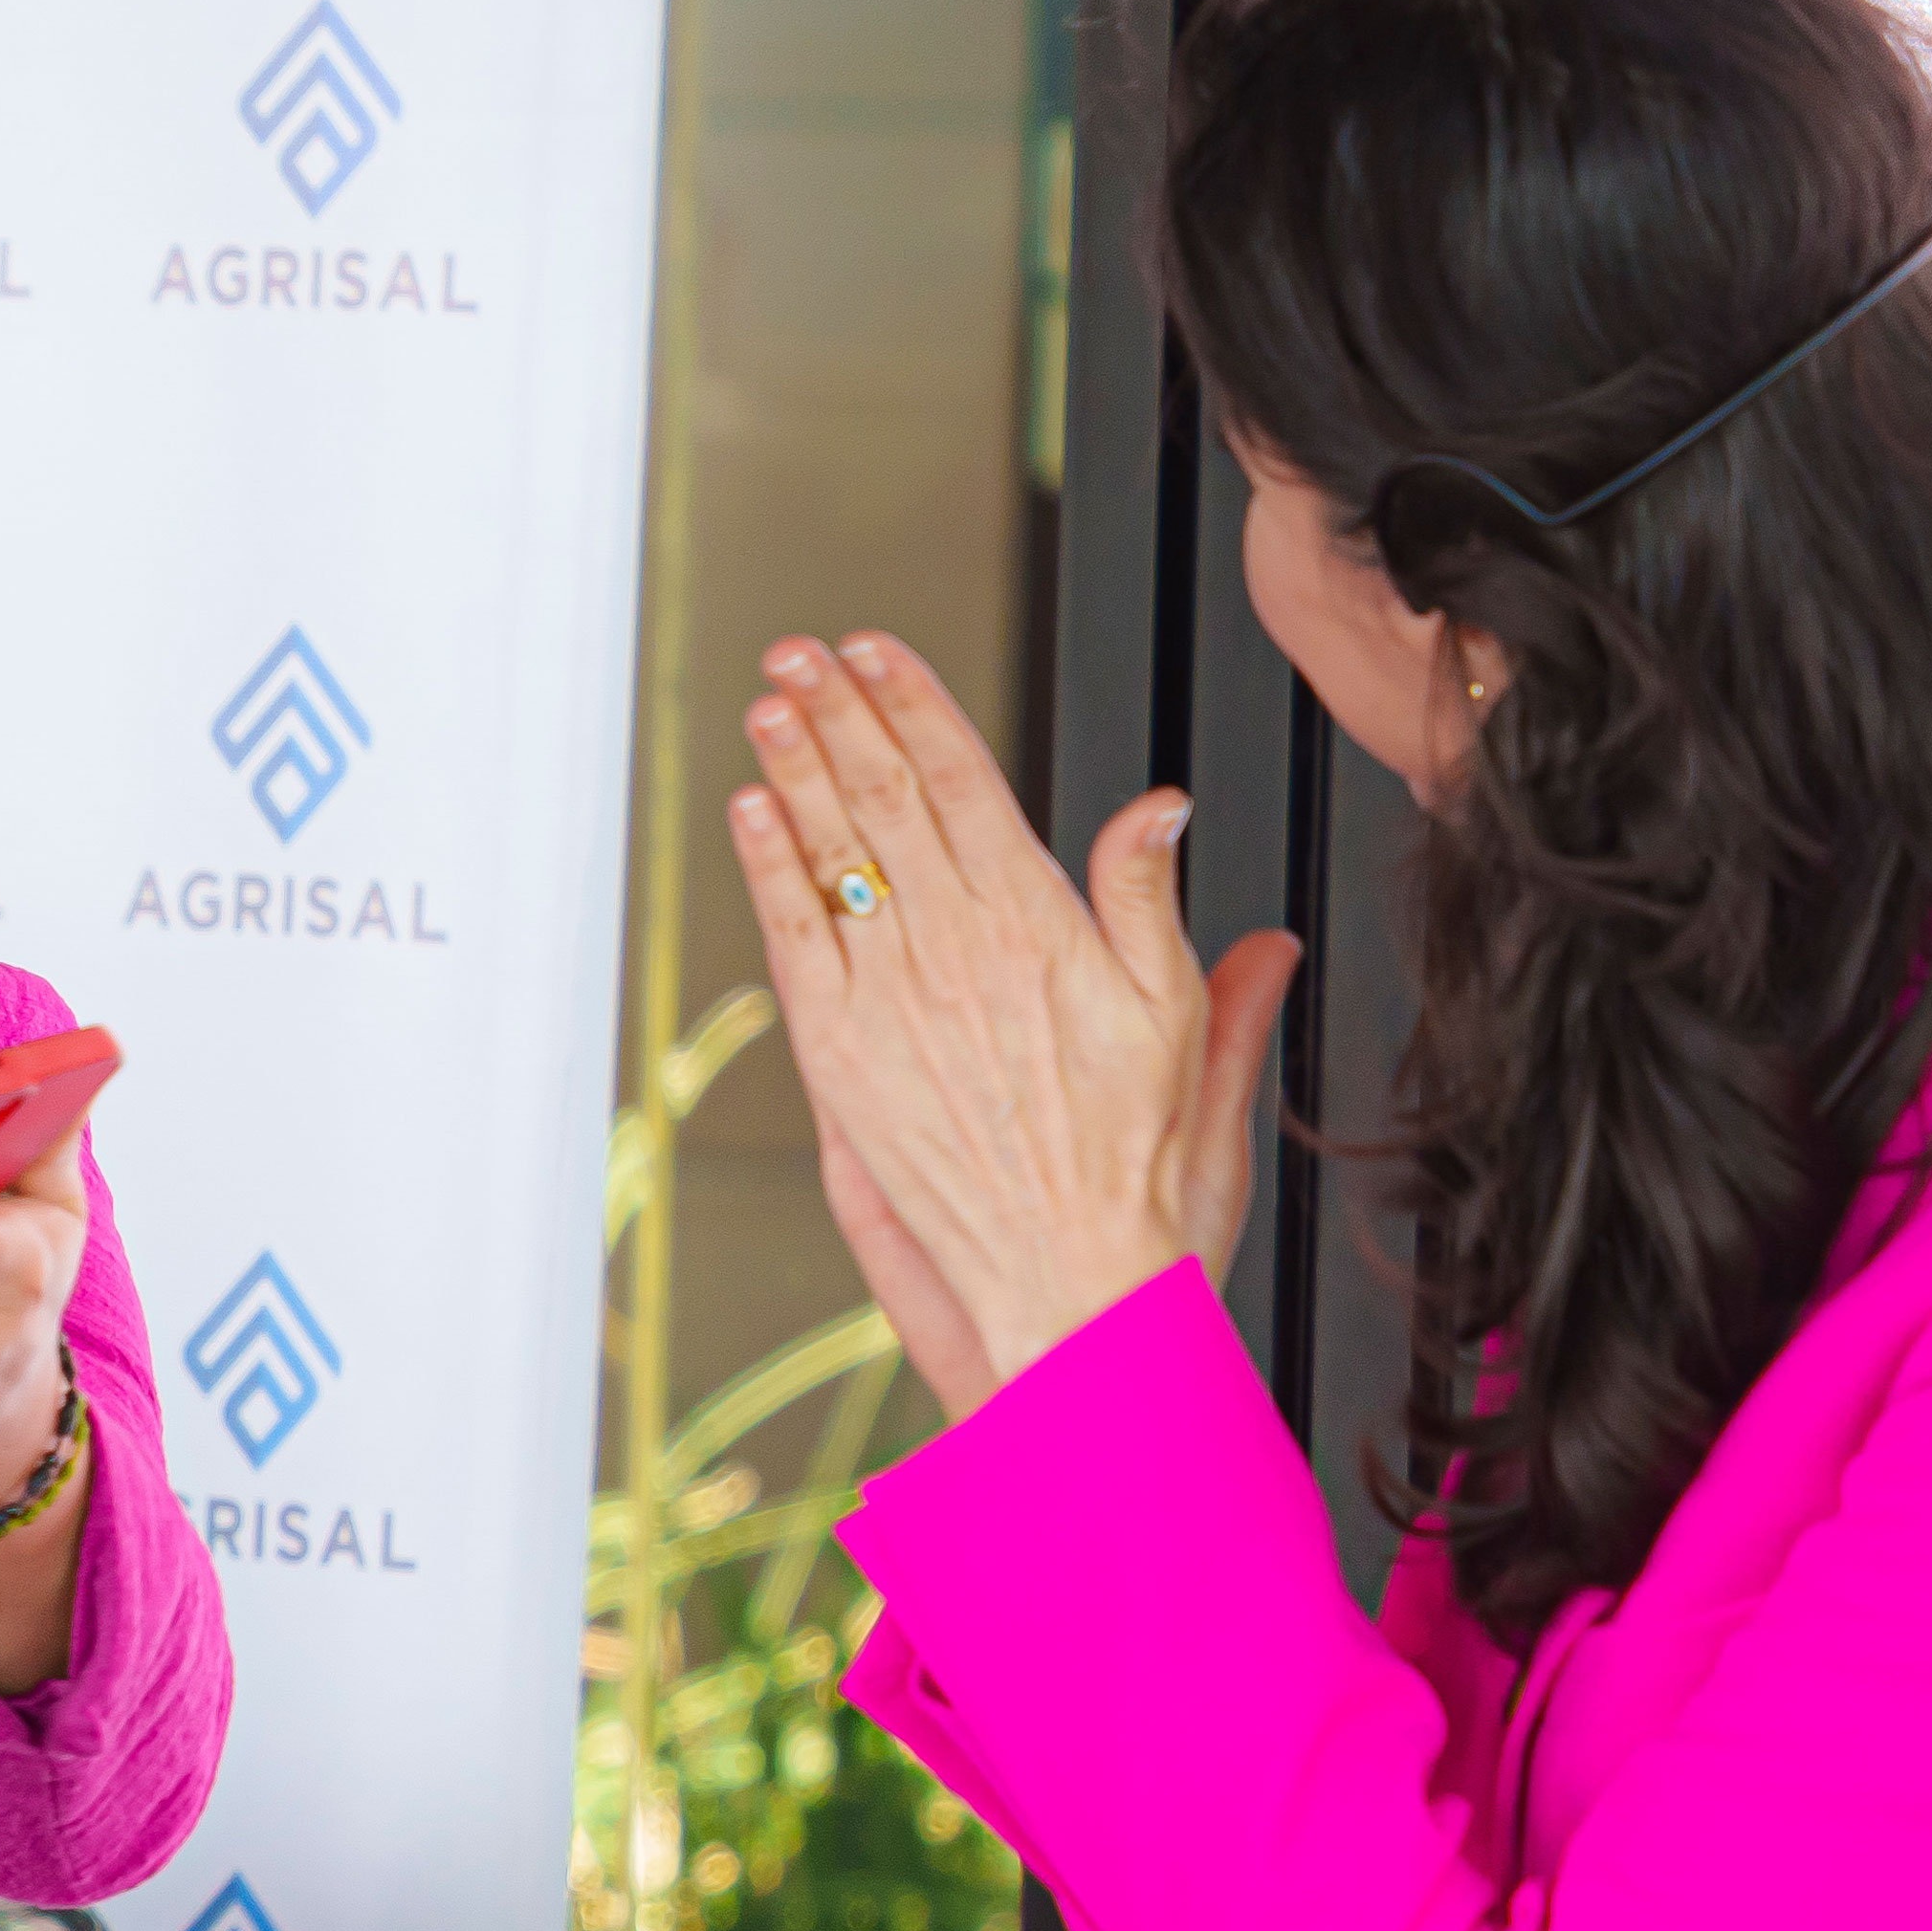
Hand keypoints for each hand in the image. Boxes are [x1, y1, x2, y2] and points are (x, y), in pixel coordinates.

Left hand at [725, 631, 1296, 1400]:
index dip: (915, 704)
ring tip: (769, 702)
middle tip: (799, 651)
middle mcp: (954, 950)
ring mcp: (890, 1001)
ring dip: (793, 767)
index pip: (962, 782)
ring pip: (831, 854)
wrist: (1072, 1280)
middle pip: (882, 799)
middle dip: (839, 712)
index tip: (880, 650)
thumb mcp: (1179, 1019)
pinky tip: (751, 812)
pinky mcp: (842, 1057)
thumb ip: (1153, 902)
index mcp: (1038, 926)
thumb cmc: (1136, 1170)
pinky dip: (768, 868)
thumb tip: (1162, 808)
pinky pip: (795, 938)